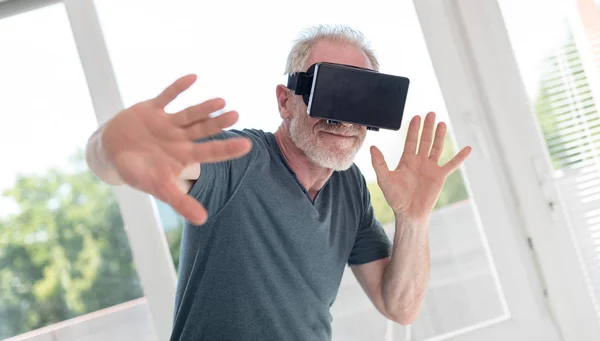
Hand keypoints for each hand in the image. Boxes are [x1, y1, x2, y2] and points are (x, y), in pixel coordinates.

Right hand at [102, 74, 251, 224]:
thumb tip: (203, 220)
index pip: (210, 152)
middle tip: (236, 115)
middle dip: (218, 123)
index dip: (227, 148)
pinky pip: (166, 96)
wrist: (110, 152)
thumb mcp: (157, 188)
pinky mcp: (151, 109)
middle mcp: (179, 137)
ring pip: (189, 113)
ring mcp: (167, 122)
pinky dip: (178, 88)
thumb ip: (180, 202)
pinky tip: (193, 77)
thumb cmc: (137, 172)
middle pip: (203, 129)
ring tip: (221, 101)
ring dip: (203, 107)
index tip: (247, 145)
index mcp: (183, 155)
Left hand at [370, 112, 471, 221]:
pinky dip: (460, 157)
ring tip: (442, 123)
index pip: (411, 141)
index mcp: (407, 161)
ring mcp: (430, 168)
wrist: (409, 213)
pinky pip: (452, 164)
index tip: (416, 117)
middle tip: (430, 113)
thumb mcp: (384, 179)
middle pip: (424, 140)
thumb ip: (379, 163)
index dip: (413, 129)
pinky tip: (467, 148)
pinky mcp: (440, 176)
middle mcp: (419, 162)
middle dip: (427, 127)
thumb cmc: (396, 198)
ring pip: (436, 148)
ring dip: (440, 136)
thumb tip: (373, 147)